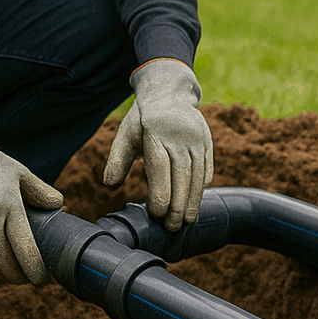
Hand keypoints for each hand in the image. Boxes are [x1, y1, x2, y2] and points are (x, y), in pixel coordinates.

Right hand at [0, 114, 62, 284]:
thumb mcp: (22, 174)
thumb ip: (42, 193)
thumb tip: (61, 208)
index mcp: (8, 206)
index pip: (24, 248)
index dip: (34, 269)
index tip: (42, 278)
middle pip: (5, 262)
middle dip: (19, 276)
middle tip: (29, 279)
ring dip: (2, 274)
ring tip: (14, 275)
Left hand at [103, 58, 212, 230]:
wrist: (169, 92)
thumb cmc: (142, 119)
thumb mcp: (126, 134)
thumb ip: (117, 159)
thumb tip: (109, 186)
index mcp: (155, 133)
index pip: (160, 167)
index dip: (161, 193)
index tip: (156, 213)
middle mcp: (179, 135)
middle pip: (182, 174)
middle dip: (179, 204)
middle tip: (173, 226)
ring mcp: (196, 137)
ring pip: (198, 173)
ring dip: (194, 199)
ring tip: (187, 220)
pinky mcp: (207, 140)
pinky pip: (208, 165)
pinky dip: (203, 185)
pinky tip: (197, 201)